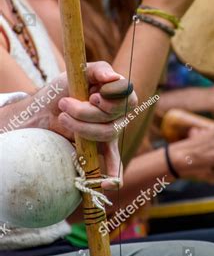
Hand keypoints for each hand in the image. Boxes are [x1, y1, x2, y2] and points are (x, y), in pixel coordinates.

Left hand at [41, 62, 137, 187]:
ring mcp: (114, 132)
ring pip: (106, 134)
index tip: (92, 96)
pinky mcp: (103, 148)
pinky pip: (114, 164)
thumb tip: (115, 78)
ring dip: (81, 127)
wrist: (45, 109)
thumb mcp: (79, 73)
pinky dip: (113, 175)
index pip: (126, 98)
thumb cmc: (64, 88)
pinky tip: (107, 185)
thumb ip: (99, 70)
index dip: (109, 100)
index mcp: (121, 94)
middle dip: (85, 112)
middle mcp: (122, 114)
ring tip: (63, 118)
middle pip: (113, 117)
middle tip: (65, 104)